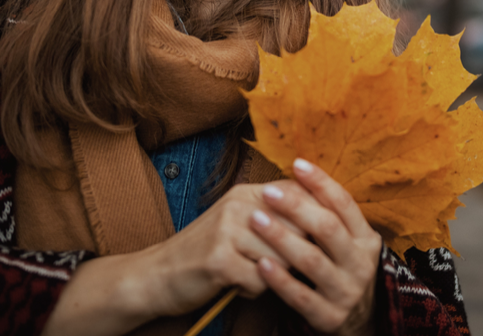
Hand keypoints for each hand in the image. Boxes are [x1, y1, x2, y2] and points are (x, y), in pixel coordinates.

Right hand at [42, 183, 298, 335]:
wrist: (157, 274)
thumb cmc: (208, 251)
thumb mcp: (239, 221)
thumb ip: (274, 215)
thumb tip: (325, 216)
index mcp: (246, 192)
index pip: (299, 194)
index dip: (315, 217)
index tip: (318, 237)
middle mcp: (237, 205)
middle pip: (297, 229)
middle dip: (292, 253)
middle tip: (272, 263)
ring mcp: (226, 230)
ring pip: (281, 258)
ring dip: (270, 274)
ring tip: (249, 272)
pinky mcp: (218, 259)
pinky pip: (259, 280)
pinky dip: (252, 290)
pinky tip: (235, 284)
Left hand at [250, 158, 383, 335]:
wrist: (359, 322)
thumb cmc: (341, 268)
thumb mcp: (346, 243)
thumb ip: (328, 215)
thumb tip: (299, 171)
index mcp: (366, 239)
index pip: (344, 204)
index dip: (321, 182)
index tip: (296, 164)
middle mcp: (360, 264)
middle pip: (327, 228)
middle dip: (296, 207)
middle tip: (267, 192)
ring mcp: (346, 292)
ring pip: (312, 260)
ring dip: (281, 237)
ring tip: (255, 219)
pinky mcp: (329, 317)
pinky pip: (300, 296)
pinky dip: (280, 279)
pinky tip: (260, 263)